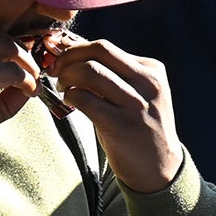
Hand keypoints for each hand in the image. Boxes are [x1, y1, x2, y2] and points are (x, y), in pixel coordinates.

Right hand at [0, 25, 38, 168]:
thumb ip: (8, 90)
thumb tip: (34, 78)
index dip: (10, 44)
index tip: (24, 63)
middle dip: (22, 50)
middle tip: (33, 73)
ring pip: (6, 46)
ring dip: (27, 63)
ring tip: (33, 84)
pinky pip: (11, 71)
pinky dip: (28, 80)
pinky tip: (30, 93)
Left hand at [48, 38, 184, 192]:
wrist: (159, 168)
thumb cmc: (138, 128)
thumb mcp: (135, 95)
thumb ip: (111, 74)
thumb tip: (70, 50)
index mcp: (152, 71)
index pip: (105, 48)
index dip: (75, 50)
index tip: (61, 61)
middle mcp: (148, 83)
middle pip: (99, 50)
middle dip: (69, 57)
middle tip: (56, 71)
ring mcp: (136, 104)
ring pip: (90, 71)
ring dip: (67, 76)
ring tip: (63, 88)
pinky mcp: (122, 125)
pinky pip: (85, 99)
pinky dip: (70, 96)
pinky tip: (69, 103)